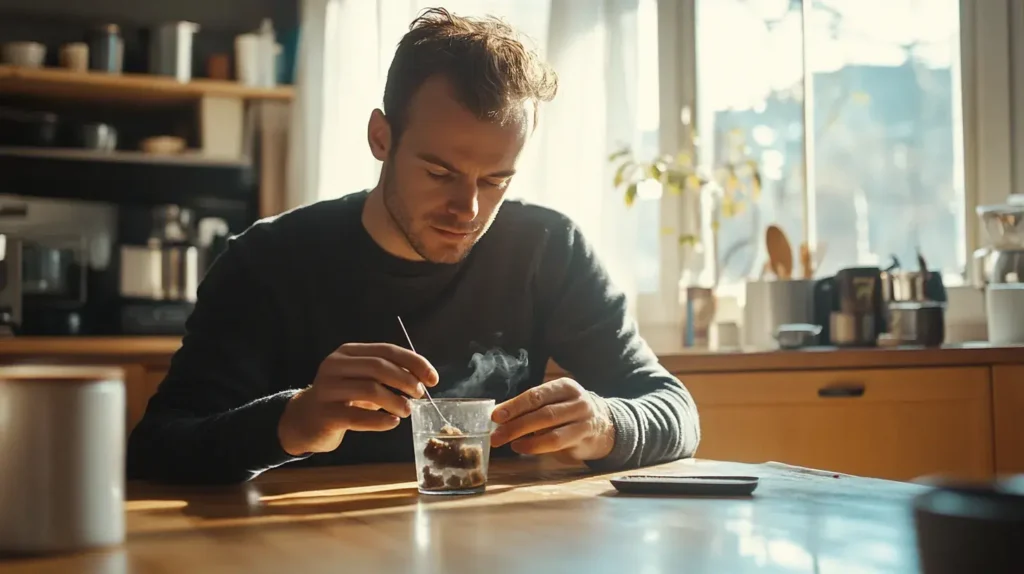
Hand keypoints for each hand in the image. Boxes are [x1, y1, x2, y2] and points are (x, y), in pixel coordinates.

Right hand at [278, 342, 438, 455]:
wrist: (305, 419)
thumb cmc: (342, 398)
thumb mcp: (362, 379)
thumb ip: (387, 374)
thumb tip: (423, 378)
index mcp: (347, 353)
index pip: (387, 350)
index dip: (414, 362)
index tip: (433, 378)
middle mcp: (335, 366)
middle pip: (379, 367)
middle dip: (406, 380)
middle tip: (419, 395)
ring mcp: (327, 389)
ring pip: (370, 390)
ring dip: (396, 402)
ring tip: (406, 411)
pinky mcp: (325, 414)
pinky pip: (358, 416)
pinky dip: (381, 420)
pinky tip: (392, 423)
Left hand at [490, 378, 614, 463]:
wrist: (605, 426)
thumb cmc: (570, 414)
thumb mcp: (555, 403)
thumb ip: (532, 408)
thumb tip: (499, 415)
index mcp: (564, 386)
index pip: (536, 395)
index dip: (514, 405)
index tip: (495, 416)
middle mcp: (577, 399)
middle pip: (541, 410)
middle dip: (514, 423)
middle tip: (495, 434)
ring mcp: (583, 418)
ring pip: (549, 426)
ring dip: (523, 435)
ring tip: (506, 441)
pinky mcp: (585, 436)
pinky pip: (557, 441)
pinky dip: (536, 445)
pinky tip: (522, 447)